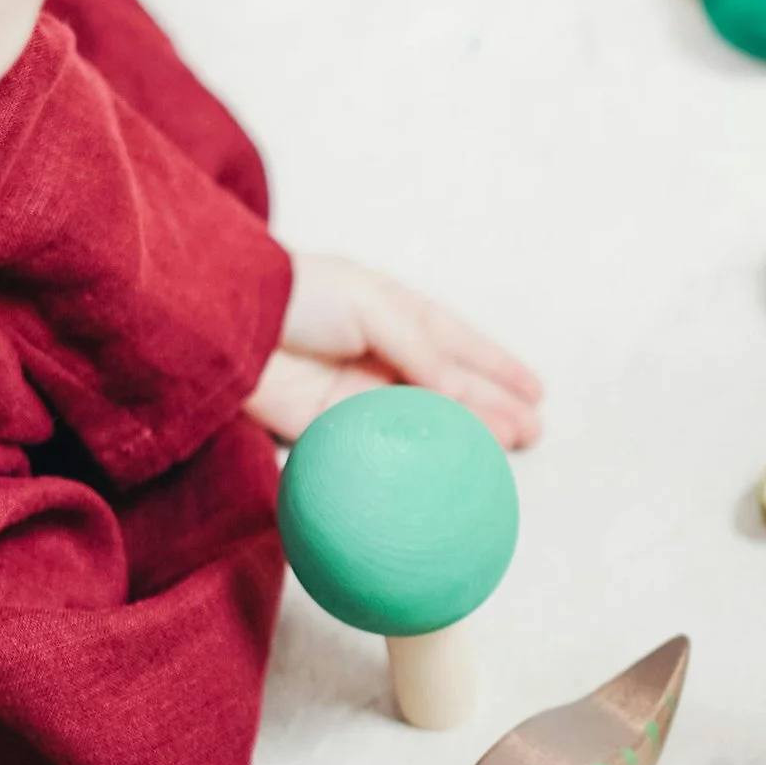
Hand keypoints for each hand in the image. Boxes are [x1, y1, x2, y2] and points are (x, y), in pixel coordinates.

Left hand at [250, 252, 542, 450]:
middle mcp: (381, 354)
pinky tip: (448, 469)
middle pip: (450, 387)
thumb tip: (458, 395)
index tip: (534, 389)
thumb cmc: (301, 295)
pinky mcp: (328, 429)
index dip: (497, 366)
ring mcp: (356, 394)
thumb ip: (421, 350)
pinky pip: (384, 448)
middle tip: (533, 432)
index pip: (458, 344)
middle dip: (493, 407)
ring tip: (510, 449)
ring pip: (426, 421)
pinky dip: (418, 459)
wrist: (231, 321)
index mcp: (394, 313)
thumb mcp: (375, 306)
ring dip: (468, 435)